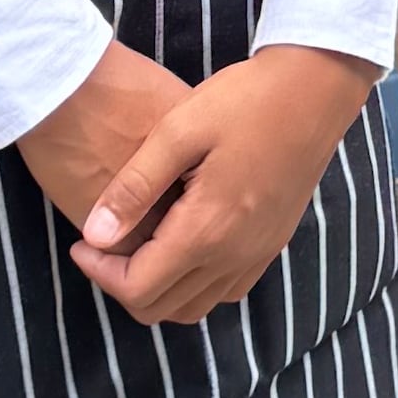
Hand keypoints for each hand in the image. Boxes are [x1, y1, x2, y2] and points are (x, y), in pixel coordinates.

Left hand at [14, 38, 375, 326]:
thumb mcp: (177, 131)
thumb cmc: (244, 100)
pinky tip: (180, 244)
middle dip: (120, 283)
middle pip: (161, 309)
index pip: (136, 289)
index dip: (98, 271)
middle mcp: (234, 256)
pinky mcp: (272, 244)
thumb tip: (95, 235)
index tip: (82, 240)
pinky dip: (192, 284)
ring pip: (194, 308)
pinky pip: (224, 290)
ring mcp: (258, 254)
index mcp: (206, 230)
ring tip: (137, 245)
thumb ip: (134, 187)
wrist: (316, 88)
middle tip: (103, 242)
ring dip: (156, 289)